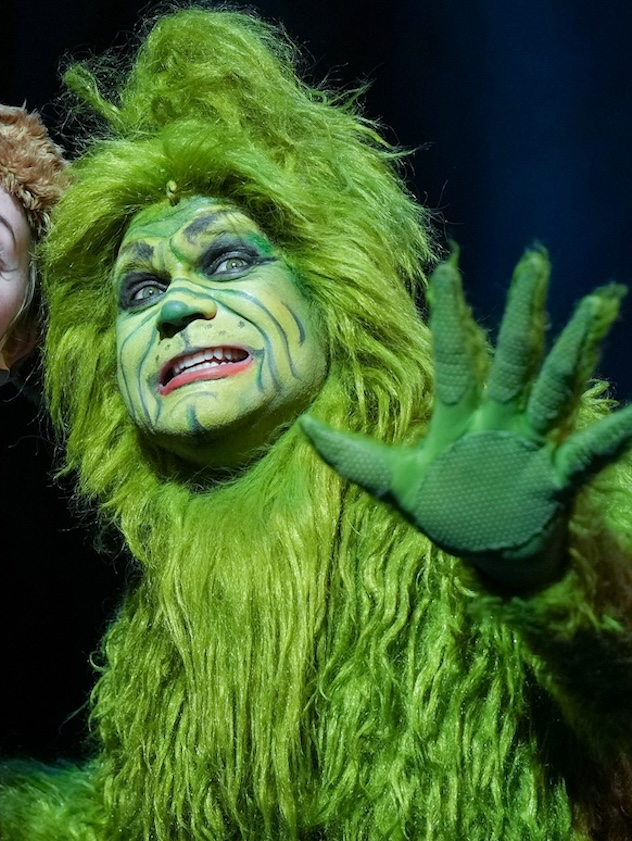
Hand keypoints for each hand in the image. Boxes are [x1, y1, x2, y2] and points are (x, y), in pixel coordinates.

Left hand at [300, 247, 631, 590]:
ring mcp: (528, 445)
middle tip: (535, 260)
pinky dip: (611, 435)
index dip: (448, 314)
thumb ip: (352, 456)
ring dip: (573, 350)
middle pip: (511, 357)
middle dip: (522, 311)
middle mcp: (497, 422)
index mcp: (459, 419)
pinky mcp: (552, 478)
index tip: (446, 267)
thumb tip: (303, 430)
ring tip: (597, 305)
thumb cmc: (446, 512)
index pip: (452, 355)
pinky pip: (585, 452)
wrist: (487, 557)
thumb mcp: (394, 483)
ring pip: (552, 388)